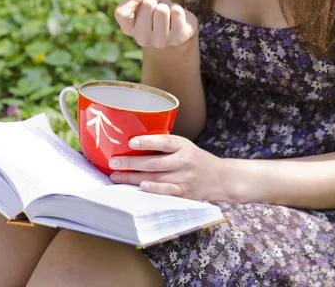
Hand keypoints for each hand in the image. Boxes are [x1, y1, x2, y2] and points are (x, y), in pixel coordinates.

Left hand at [109, 134, 228, 200]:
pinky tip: (140, 188)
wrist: (220, 178)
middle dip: (131, 163)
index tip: (131, 142)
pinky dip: (153, 190)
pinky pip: (166, 192)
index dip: (148, 142)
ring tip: (116, 177)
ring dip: (134, 178)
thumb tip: (133, 145)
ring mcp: (185, 179)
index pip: (165, 142)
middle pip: (155, 163)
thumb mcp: (184, 146)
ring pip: (156, 178)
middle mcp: (184, 161)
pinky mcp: (185, 194)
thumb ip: (165, 146)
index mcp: (183, 145)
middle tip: (113, 162)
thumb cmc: (196, 159)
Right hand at [114, 0, 197, 48]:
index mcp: (129, 29)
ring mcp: (160, 41)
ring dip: (166, 5)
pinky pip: (177, 12)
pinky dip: (177, 8)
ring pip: (162, 10)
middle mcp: (142, 39)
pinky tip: (177, 16)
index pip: (122, 13)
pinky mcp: (178, 38)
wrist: (179, 22)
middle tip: (158, 5)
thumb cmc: (157, 7)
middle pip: (147, 5)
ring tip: (168, 12)